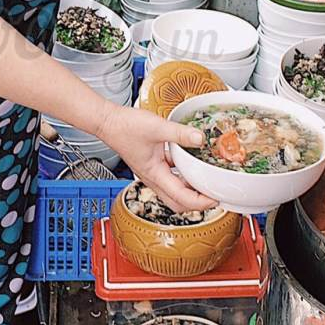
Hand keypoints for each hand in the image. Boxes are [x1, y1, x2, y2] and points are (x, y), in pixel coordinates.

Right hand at [94, 105, 215, 212]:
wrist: (108, 122)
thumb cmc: (125, 127)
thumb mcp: (157, 127)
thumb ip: (180, 133)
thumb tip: (200, 139)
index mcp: (154, 175)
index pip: (182, 198)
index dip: (201, 202)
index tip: (216, 198)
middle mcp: (153, 178)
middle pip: (178, 203)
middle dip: (197, 203)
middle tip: (214, 195)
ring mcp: (152, 173)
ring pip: (174, 191)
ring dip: (190, 190)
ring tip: (207, 182)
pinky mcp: (152, 165)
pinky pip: (171, 176)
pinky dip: (183, 175)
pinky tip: (191, 163)